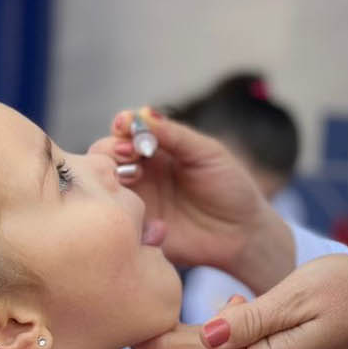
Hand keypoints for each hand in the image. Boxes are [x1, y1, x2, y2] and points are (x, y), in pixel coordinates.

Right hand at [89, 108, 293, 289]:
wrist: (243, 234)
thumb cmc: (230, 188)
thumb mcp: (207, 154)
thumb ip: (175, 135)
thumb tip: (144, 114)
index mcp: (157, 149)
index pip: (127, 130)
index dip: (123, 125)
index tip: (125, 126)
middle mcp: (141, 172)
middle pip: (106, 153)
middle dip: (111, 148)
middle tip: (128, 153)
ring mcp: (135, 200)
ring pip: (104, 183)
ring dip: (109, 175)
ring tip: (132, 177)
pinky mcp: (136, 227)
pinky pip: (114, 217)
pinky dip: (115, 208)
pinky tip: (131, 207)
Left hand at [196, 256, 347, 348]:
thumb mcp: (297, 296)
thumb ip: (251, 320)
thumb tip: (205, 337)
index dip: (187, 341)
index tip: (167, 322)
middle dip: (203, 335)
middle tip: (229, 297)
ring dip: (223, 329)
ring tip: (242, 298)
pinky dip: (238, 330)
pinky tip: (249, 306)